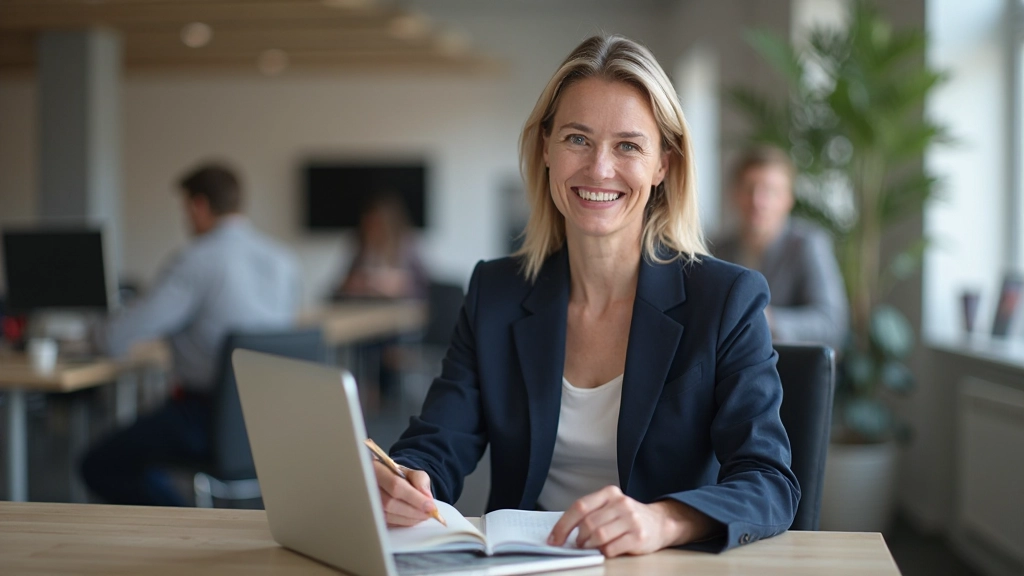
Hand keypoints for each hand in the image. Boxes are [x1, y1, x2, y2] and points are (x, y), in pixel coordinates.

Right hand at [373, 461, 436, 526]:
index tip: (430, 506)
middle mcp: (367, 486)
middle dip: (413, 511)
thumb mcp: (410, 472)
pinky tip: (412, 518)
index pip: (395, 485)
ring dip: (409, 519)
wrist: (381, 482)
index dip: (414, 498)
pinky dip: (403, 523)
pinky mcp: (370, 515)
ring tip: (423, 515)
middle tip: (429, 513)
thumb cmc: (396, 476)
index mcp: (376, 469)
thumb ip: (420, 480)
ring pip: (388, 515)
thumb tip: (426, 498)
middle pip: (390, 503)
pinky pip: (387, 523)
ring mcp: (366, 502)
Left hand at [547, 486, 717, 556]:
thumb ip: (590, 513)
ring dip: (590, 546)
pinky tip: (607, 550)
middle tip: (577, 544)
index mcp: (609, 493)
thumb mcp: (610, 507)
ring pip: (598, 536)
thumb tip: (562, 531)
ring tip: (591, 547)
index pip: (580, 507)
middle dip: (578, 538)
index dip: (563, 525)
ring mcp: (631, 519)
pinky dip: (604, 552)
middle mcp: (621, 503)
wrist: (660, 523)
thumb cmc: (628, 517)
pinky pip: (611, 548)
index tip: (554, 538)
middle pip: (588, 523)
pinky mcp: (639, 536)